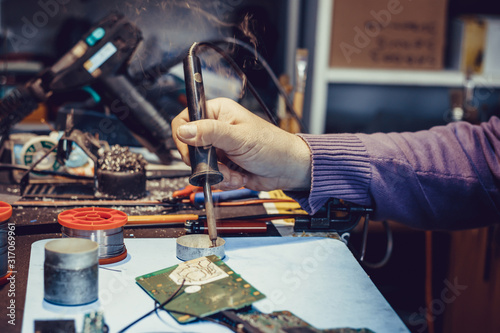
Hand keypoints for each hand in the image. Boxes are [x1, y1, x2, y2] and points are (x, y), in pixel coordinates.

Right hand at [171, 98, 310, 190]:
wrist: (287, 170)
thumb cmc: (273, 146)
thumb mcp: (239, 138)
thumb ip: (211, 133)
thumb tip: (184, 131)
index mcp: (218, 112)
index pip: (186, 119)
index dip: (184, 136)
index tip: (191, 151)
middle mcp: (216, 129)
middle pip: (190, 147)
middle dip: (206, 162)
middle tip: (220, 165)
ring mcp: (219, 149)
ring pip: (201, 166)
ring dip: (218, 174)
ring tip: (235, 172)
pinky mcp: (223, 166)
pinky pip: (211, 176)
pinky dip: (225, 181)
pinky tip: (239, 176)